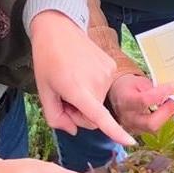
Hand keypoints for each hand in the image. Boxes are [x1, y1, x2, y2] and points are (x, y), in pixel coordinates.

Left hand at [30, 11, 134, 144]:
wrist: (59, 29)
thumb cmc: (47, 61)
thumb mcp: (43, 92)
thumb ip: (55, 118)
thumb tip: (73, 130)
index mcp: (77, 90)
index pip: (99, 116)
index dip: (115, 132)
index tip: (130, 142)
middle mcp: (97, 82)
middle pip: (93, 116)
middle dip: (80, 113)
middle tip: (65, 98)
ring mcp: (107, 73)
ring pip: (99, 102)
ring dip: (86, 98)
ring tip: (72, 80)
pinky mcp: (112, 66)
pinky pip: (103, 88)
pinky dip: (93, 86)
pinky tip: (81, 71)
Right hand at [107, 74, 173, 133]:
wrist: (117, 96)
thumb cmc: (128, 87)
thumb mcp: (139, 81)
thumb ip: (153, 89)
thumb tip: (169, 93)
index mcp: (126, 101)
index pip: (145, 100)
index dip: (161, 94)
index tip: (173, 86)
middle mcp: (128, 118)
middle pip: (151, 123)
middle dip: (168, 111)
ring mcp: (133, 129)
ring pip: (156, 129)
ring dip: (168, 116)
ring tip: (171, 104)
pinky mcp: (139, 133)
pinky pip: (156, 130)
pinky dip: (164, 120)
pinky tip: (166, 111)